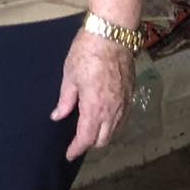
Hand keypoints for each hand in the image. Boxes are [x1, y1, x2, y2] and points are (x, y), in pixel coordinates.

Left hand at [51, 30, 136, 160]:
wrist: (112, 35)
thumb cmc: (86, 53)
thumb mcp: (69, 76)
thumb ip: (65, 100)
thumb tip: (58, 116)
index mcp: (94, 108)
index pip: (86, 138)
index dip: (76, 149)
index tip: (69, 154)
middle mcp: (112, 111)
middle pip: (103, 139)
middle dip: (89, 143)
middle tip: (77, 140)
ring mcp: (124, 103)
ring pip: (115, 131)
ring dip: (103, 134)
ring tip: (90, 130)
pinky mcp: (131, 95)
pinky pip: (123, 118)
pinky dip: (114, 124)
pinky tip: (105, 118)